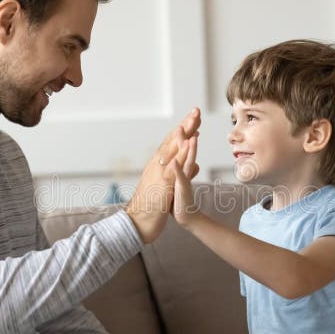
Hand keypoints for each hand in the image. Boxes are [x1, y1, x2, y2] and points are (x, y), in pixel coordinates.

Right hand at [126, 108, 200, 242]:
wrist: (138, 223)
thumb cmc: (152, 207)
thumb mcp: (171, 187)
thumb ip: (182, 174)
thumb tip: (195, 165)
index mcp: (160, 166)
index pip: (173, 144)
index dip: (185, 130)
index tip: (195, 118)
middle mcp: (157, 165)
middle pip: (173, 141)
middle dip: (186, 125)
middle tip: (196, 110)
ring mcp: (159, 173)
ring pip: (173, 150)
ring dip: (183, 134)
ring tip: (193, 120)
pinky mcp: (163, 184)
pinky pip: (174, 165)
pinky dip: (181, 153)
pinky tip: (188, 143)